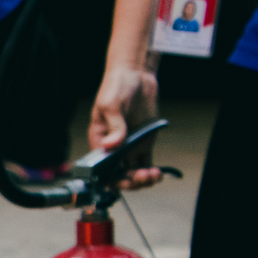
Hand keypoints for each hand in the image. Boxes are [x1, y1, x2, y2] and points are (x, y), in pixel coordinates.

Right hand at [89, 64, 165, 188]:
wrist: (135, 75)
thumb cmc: (116, 86)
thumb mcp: (112, 104)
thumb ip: (115, 125)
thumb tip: (112, 145)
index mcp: (99, 141)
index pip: (101, 168)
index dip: (111, 178)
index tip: (123, 178)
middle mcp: (113, 148)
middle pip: (118, 175)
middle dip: (130, 181)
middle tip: (143, 177)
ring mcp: (128, 147)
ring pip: (132, 173)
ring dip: (142, 180)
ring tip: (154, 175)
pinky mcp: (143, 143)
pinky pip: (145, 163)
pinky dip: (151, 173)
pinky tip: (158, 173)